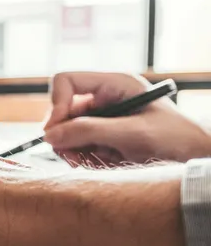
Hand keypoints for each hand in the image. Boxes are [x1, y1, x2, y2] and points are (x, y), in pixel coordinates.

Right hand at [43, 71, 210, 165]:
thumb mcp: (132, 133)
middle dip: (64, 134)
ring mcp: (104, 117)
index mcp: (114, 84)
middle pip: (63, 110)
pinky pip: (79, 144)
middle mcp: (105, 98)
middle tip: (72, 156)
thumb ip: (89, 131)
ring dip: (74, 149)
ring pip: (67, 131)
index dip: (57, 104)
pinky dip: (83, 157)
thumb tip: (50, 136)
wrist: (196, 158)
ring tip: (92, 162)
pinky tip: (101, 163)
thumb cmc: (175, 139)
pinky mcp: (105, 136)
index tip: (56, 132)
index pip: (66, 81)